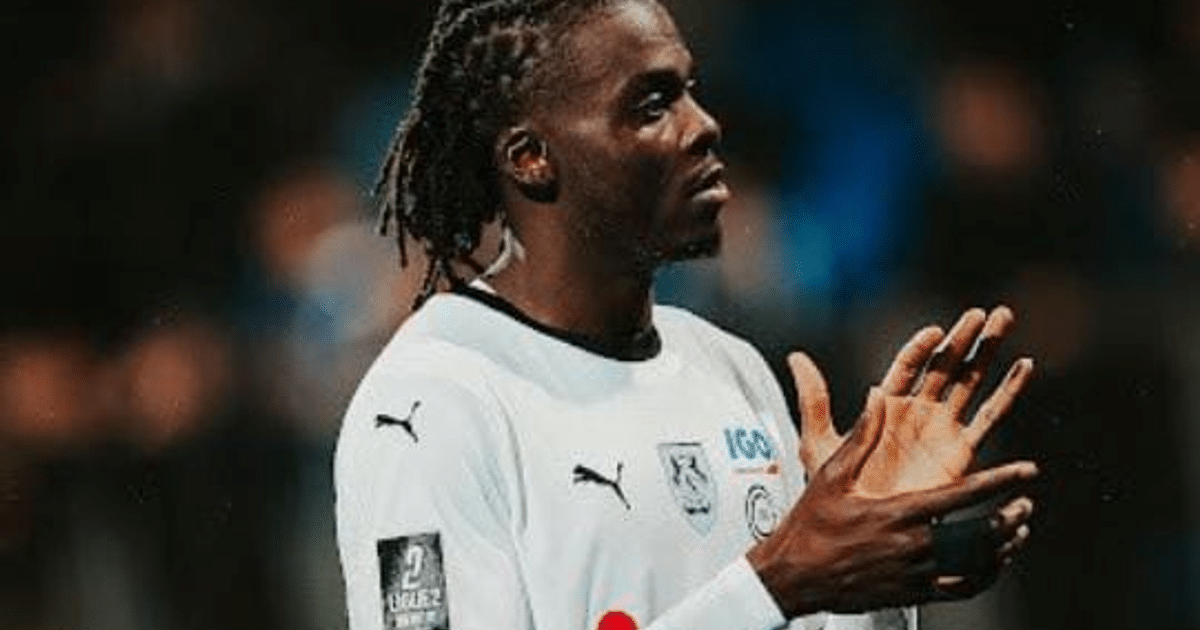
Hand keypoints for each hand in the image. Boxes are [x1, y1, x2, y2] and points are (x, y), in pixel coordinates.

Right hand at [746, 388, 1037, 616]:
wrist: (795, 577)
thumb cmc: (811, 524)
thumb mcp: (831, 475)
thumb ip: (862, 435)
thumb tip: (879, 393)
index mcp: (898, 512)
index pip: (962, 495)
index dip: (1000, 481)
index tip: (1027, 470)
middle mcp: (913, 546)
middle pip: (980, 534)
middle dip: (1009, 518)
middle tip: (1026, 504)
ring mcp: (915, 574)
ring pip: (976, 565)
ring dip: (1003, 547)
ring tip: (1017, 532)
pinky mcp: (913, 593)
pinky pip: (962, 589)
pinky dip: (985, 577)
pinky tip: (993, 565)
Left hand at [792, 306, 1033, 494]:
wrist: (865, 530)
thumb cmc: (837, 492)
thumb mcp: (820, 442)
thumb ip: (814, 399)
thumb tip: (796, 356)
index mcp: (885, 405)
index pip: (908, 365)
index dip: (922, 347)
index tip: (936, 331)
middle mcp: (917, 411)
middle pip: (945, 365)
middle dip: (965, 338)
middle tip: (985, 313)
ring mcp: (942, 429)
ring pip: (971, 381)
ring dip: (988, 352)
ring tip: (1004, 320)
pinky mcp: (962, 451)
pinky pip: (989, 417)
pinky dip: (1007, 392)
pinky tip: (1023, 367)